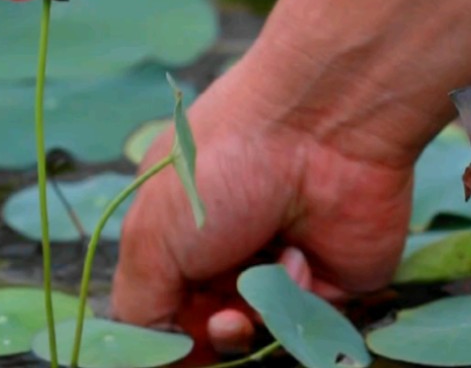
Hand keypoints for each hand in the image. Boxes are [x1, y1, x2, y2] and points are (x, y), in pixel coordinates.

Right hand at [111, 61, 417, 355]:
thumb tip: (149, 351)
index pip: (163, 311)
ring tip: (259, 277)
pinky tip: (297, 257)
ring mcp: (279, 267)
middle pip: (210, 335)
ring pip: (259, 337)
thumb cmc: (220, 166)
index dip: (168, 337)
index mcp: (176, 235)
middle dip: (213, 337)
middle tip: (223, 318)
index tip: (174, 341)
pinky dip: (297, 299)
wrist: (318, 126)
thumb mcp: (150, 234)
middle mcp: (226, 254)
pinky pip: (308, 325)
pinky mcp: (331, 279)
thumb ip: (139, 305)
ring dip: (255, 317)